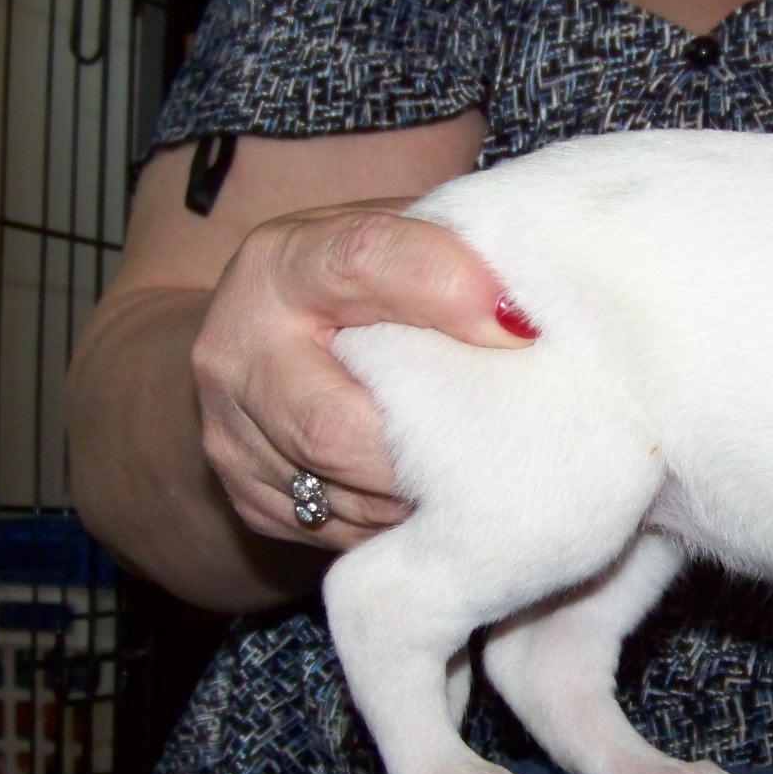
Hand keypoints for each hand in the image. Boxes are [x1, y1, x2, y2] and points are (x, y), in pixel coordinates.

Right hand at [190, 202, 533, 550]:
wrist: (257, 346)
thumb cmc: (358, 285)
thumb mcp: (396, 240)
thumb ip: (454, 250)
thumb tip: (540, 295)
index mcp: (283, 263)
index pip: (363, 262)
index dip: (449, 291)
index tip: (521, 325)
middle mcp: (238, 351)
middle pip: (336, 426)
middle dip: (433, 442)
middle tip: (507, 434)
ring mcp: (232, 437)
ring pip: (345, 497)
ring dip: (425, 492)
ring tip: (482, 464)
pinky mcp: (250, 502)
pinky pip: (344, 533)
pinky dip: (401, 521)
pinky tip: (435, 492)